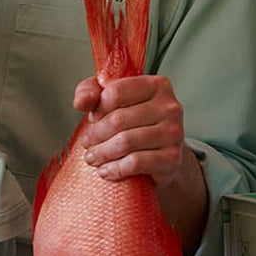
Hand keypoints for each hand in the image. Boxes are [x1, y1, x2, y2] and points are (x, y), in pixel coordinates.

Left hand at [73, 74, 206, 251]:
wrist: (162, 153)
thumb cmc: (137, 123)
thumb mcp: (112, 100)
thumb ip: (92, 92)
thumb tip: (81, 102)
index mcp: (157, 85)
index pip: (116, 92)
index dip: (98, 108)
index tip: (93, 119)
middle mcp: (170, 107)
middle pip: (119, 119)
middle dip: (96, 134)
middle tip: (87, 143)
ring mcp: (174, 133)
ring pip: (126, 142)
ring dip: (102, 153)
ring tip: (92, 158)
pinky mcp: (172, 158)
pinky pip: (136, 163)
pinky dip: (115, 168)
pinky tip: (106, 170)